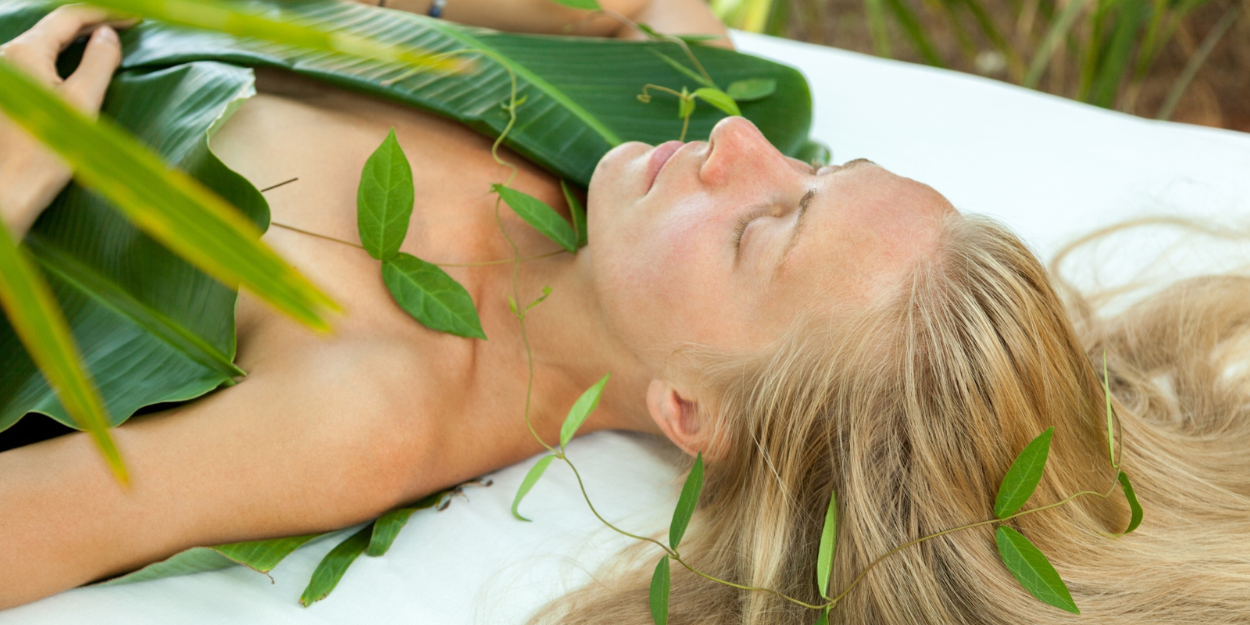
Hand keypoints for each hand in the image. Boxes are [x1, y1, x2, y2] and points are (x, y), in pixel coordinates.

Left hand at [0, 6, 133, 237]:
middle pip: (53, 28)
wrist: (8, 190)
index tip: (135, 18)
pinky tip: (77, 65)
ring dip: (75, 41)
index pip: (69, 17)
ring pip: (43, 44)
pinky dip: (60, 57)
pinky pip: (34, 62)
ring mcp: (3, 74)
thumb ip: (99, 63)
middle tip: (125, 27)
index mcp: (25, 52)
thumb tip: (108, 36)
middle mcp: (6, 55)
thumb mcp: (83, 103)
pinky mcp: (5, 92)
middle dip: (91, 25)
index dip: (105, 14)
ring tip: (106, 42)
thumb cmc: (47, 151)